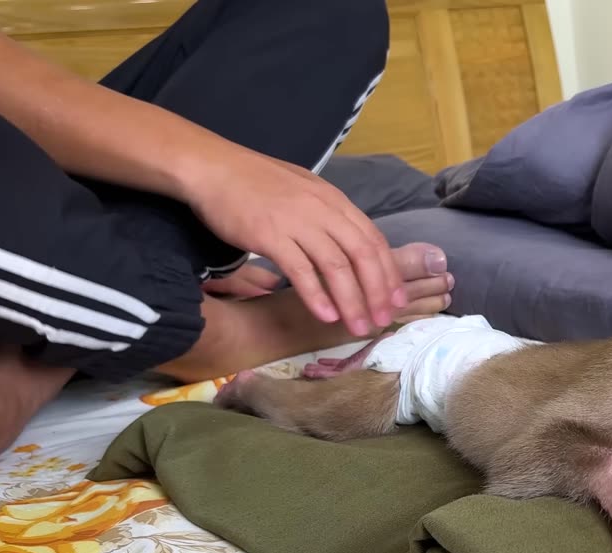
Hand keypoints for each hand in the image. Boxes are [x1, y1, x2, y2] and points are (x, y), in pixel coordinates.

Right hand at [182, 148, 405, 336]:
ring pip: (336, 266)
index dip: (389, 272)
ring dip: (351, 300)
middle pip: (362, 255)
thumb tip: (349, 246)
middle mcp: (322, 210)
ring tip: (358, 326)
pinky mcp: (269, 235)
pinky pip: (300, 269)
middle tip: (383, 319)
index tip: (398, 299)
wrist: (213, 168)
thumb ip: (328, 217)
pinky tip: (325, 315)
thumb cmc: (257, 183)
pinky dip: (316, 294)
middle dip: (377, 291)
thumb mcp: (305, 192)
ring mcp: (296, 221)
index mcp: (334, 201)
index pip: (373, 239)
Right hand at [300, 334, 390, 378]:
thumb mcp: (379, 348)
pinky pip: (329, 375)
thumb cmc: (384, 359)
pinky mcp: (344, 376)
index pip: (341, 364)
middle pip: (331, 370)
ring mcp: (346, 374)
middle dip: (320, 369)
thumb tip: (391, 332)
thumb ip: (382, 341)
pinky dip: (319, 373)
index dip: (331, 363)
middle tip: (306, 368)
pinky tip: (308, 372)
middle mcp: (349, 370)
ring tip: (304, 370)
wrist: (388, 372)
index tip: (320, 361)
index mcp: (356, 364)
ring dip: (317, 371)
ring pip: (327, 373)